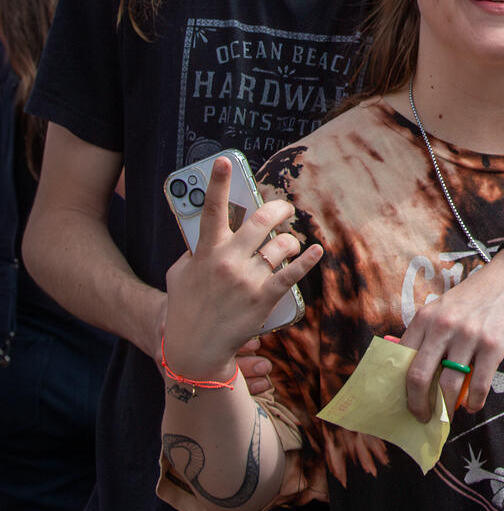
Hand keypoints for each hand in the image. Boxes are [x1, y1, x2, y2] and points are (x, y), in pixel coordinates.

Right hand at [161, 158, 322, 385]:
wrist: (195, 350)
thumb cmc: (185, 310)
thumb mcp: (178, 276)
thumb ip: (191, 253)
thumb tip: (204, 236)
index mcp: (206, 252)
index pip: (212, 210)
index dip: (218, 183)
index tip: (225, 160)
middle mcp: (227, 261)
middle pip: (261, 221)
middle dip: (278, 209)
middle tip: (284, 209)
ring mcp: (247, 279)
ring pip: (280, 246)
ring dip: (290, 241)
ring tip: (290, 243)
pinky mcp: (263, 298)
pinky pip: (291, 274)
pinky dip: (307, 261)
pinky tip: (316, 251)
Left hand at [399, 245, 503, 419]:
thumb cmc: (475, 297)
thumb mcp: (443, 308)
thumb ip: (427, 335)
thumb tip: (413, 374)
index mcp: (425, 317)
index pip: (402, 359)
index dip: (401, 386)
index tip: (404, 401)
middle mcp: (443, 326)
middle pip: (419, 377)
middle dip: (418, 405)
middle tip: (423, 417)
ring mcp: (468, 336)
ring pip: (448, 385)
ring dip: (446, 408)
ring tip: (447, 416)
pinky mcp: (492, 345)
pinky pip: (478, 384)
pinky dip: (474, 402)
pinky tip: (473, 406)